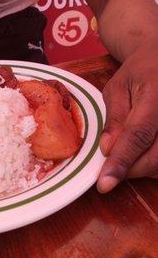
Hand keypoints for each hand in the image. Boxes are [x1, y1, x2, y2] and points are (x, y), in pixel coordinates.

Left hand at [97, 41, 157, 192]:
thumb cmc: (139, 73)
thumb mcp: (117, 88)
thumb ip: (114, 118)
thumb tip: (107, 150)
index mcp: (155, 96)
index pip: (138, 135)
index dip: (121, 162)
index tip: (104, 185)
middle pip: (156, 157)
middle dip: (130, 169)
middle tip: (110, 168)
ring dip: (143, 168)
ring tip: (127, 155)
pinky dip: (154, 164)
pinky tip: (143, 153)